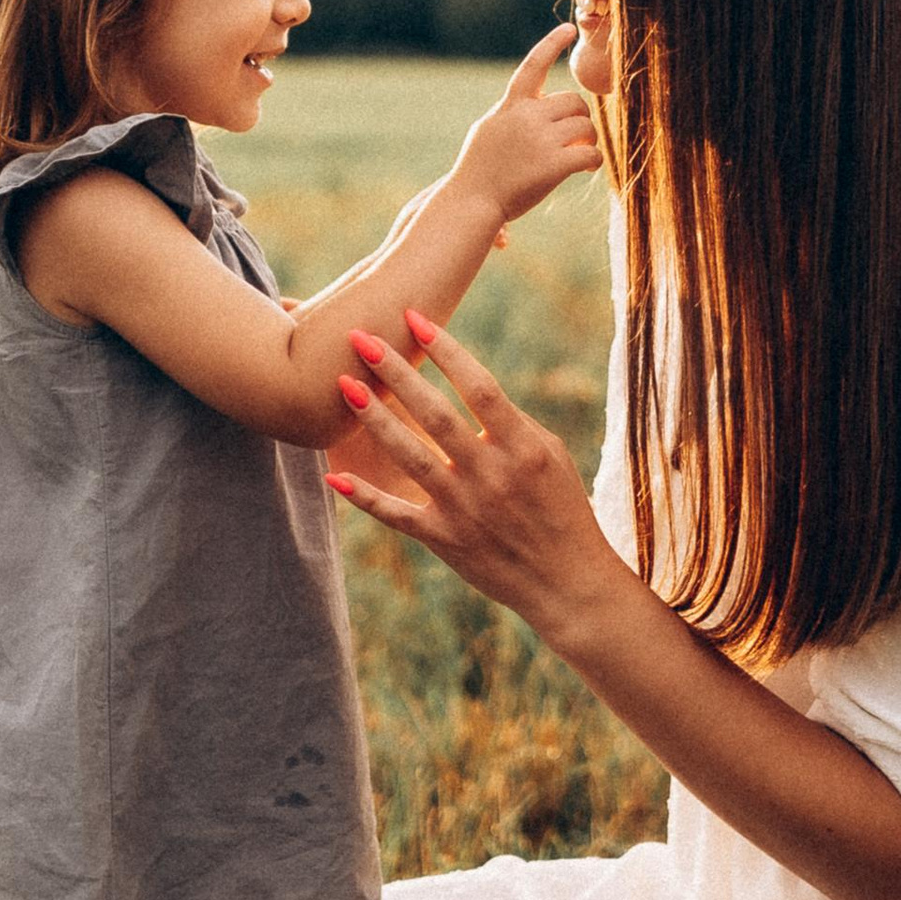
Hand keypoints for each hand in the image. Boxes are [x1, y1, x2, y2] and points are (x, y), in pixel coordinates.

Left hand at [329, 312, 621, 633]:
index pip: (479, 386)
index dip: (446, 349)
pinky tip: (333, 476)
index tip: (414, 317)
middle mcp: (491, 474)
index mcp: (523, 447)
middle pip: (435, 413)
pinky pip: (397, 514)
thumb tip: (469, 383)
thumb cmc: (562, 509)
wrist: (568, 583)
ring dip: (374, 419)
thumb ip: (511, 421)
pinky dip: (364, 497)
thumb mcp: (552, 456)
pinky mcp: (445, 541)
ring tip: (344, 385)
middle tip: (359, 338)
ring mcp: (465, 509)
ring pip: (409, 456)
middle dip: (395, 372)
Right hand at [450, 29, 597, 230]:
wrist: (471, 201)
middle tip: (576, 137)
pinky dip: (594, 160)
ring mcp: (540, 140)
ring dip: (588, 140)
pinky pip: (591, 153)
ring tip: (580, 156)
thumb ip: (513, 114)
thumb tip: (539, 105)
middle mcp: (526, 116)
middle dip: (579, 118)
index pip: (533, 65)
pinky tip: (587, 168)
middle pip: (574, 101)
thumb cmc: (479, 170)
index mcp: (511, 106)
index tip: (569, 28)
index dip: (552, 44)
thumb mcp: (489, 130)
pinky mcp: (554, 164)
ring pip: (585, 127)